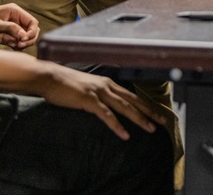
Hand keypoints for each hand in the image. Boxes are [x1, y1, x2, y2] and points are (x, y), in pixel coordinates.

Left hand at [0, 4, 39, 49]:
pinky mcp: (7, 38)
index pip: (32, 22)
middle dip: (28, 39)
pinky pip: (18, 44)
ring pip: (26, 39)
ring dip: (23, 44)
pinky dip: (18, 48)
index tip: (24, 39)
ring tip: (14, 46)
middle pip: (31, 31)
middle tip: (19, 44)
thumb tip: (24, 34)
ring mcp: (12, 30)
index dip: (31, 31)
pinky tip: (13, 49)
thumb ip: (10, 28)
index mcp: (14, 12)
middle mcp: (15, 20)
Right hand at [39, 64, 166, 139]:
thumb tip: (106, 103)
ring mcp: (99, 92)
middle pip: (134, 100)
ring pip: (125, 107)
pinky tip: (125, 135)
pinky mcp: (89, 100)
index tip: (157, 113)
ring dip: (139, 119)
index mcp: (108, 83)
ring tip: (151, 129)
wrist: (49, 77)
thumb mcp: (87, 87)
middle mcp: (107, 86)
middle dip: (150, 111)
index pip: (132, 95)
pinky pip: (106, 115)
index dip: (146, 104)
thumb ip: (98, 93)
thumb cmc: (65, 83)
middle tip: (164, 121)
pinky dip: (117, 126)